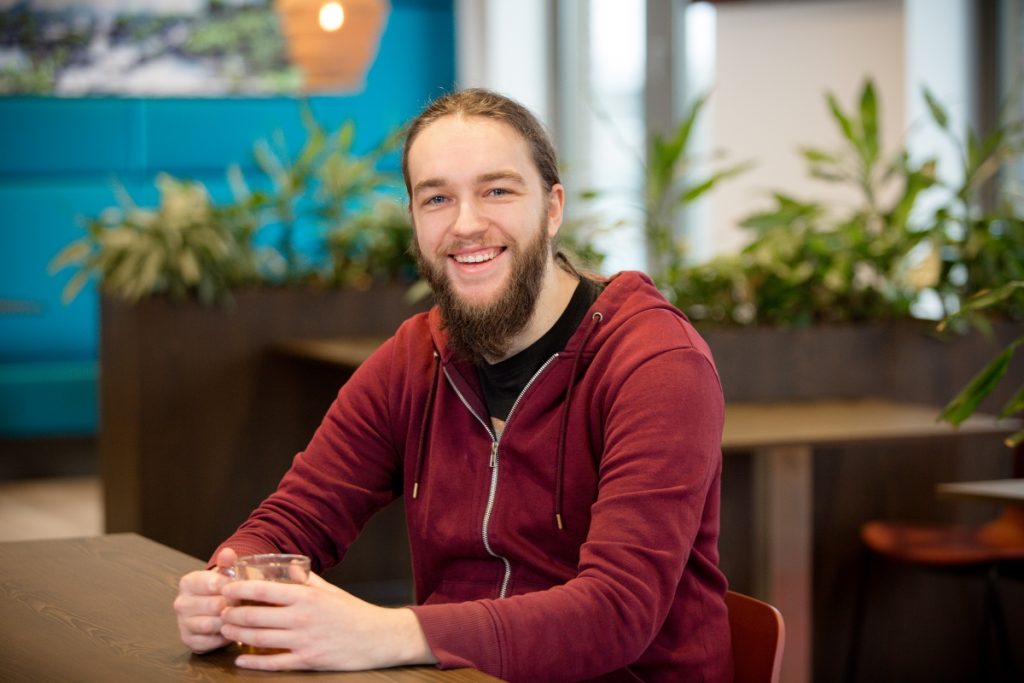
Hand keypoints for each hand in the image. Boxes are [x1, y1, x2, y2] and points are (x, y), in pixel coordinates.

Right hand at [173, 547, 237, 652]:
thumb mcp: (226, 572)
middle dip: (232, 605)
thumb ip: (227, 562)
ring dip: (228, 622)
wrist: (216, 608)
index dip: (232, 587)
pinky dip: (224, 637)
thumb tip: (227, 553)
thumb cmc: (223, 588)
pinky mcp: (189, 641)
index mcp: (188, 582)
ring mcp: (183, 623)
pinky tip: (231, 630)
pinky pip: (210, 642)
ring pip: (210, 624)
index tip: (242, 589)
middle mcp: (181, 602)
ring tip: (239, 617)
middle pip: (213, 605)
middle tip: (244, 605)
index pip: (212, 584)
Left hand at [219, 572, 435, 670]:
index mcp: (306, 596)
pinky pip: (273, 663)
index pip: (263, 590)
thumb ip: (305, 580)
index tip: (226, 588)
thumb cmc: (351, 611)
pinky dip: (253, 662)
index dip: (239, 590)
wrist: (376, 637)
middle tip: (220, 612)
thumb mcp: (328, 590)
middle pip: (254, 616)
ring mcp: (303, 640)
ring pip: (259, 639)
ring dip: (237, 635)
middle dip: (231, 614)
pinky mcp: (307, 660)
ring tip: (225, 630)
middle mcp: (301, 617)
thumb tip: (286, 569)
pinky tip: (240, 658)